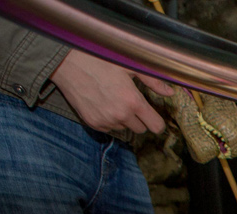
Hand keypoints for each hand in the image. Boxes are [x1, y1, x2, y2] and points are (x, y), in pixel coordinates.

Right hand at [50, 50, 173, 135]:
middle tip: (129, 101)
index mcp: (132, 101)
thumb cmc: (99, 60)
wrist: (66, 63)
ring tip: (112, 98)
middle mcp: (120, 115)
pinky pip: (109, 127)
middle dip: (139, 118)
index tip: (153, 116)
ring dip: (123, 118)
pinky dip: (108, 119)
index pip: (155, 126)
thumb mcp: (129, 66)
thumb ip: (152, 81)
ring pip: (124, 128)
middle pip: (140, 129)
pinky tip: (101, 102)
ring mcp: (105, 120)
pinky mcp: (92, 123)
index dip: (156, 121)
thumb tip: (170, 92)